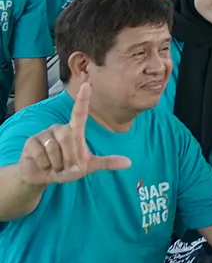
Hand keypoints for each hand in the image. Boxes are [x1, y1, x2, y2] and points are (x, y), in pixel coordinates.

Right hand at [10, 83, 131, 185]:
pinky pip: (42, 154)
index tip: (87, 84)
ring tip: (55, 166)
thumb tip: (129, 163)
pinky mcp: (31, 142)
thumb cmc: (66, 169)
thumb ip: (106, 163)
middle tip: (67, 167)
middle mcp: (59, 128)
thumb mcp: (88, 166)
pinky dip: (45, 165)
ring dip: (58, 163)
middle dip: (70, 157)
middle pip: (69, 137)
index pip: (79, 113)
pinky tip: (43, 165)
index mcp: (74, 131)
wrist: (42, 177)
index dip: (83, 100)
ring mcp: (44, 134)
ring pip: (54, 147)